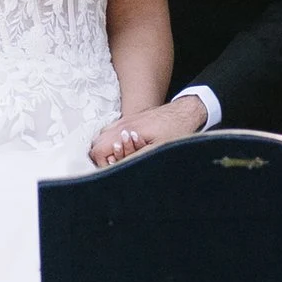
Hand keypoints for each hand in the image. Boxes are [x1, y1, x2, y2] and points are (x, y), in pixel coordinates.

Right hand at [89, 95, 208, 165]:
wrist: (185, 112)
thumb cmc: (175, 130)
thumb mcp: (157, 150)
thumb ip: (135, 158)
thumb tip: (118, 168)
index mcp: (125, 131)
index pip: (97, 151)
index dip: (103, 165)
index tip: (115, 169)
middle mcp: (121, 124)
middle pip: (96, 144)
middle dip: (104, 157)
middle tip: (119, 164)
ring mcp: (125, 120)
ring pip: (103, 137)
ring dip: (109, 149)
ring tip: (124, 156)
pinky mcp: (131, 120)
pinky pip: (113, 131)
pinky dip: (115, 141)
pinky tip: (129, 147)